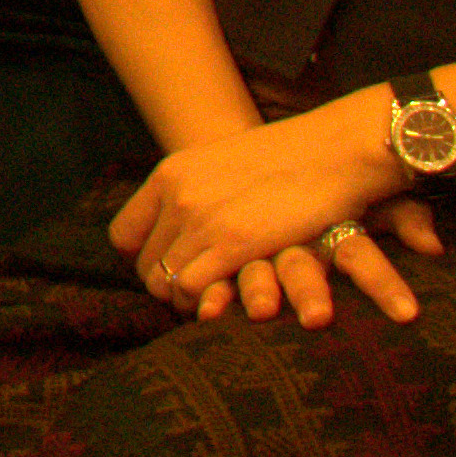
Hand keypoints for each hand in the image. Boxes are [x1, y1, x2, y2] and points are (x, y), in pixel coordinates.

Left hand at [112, 109, 442, 330]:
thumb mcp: (222, 164)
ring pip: (165, 283)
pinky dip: (204, 305)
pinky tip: (228, 306)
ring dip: (185, 302)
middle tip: (198, 297)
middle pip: (145, 266)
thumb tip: (183, 222)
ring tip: (213, 306)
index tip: (170, 270)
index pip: (124, 235)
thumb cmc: (289, 160)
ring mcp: (202, 221)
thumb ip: (196, 192)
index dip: (144, 260)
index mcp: (169, 175)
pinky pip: (193, 289)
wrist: (332, 150)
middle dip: (168, 288)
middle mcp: (177, 197)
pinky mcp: (233, 245)